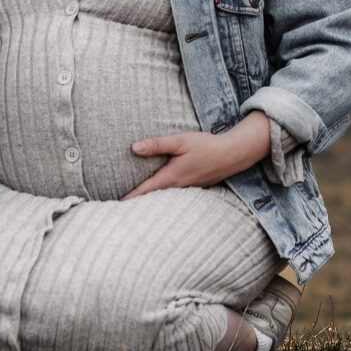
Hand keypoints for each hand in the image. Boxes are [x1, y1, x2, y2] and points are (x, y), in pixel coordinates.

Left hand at [122, 111, 271, 198]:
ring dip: (150, 200)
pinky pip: (175, 194)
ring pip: (164, 197)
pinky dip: (164, 196)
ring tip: (135, 204)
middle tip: (119, 209)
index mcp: (171, 176)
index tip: (115, 205)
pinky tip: (159, 195)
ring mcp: (188, 188)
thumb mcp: (179, 141)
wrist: (234, 154)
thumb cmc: (206, 146)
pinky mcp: (195, 186)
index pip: (145, 190)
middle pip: (153, 197)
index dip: (130, 197)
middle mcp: (178, 186)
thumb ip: (157, 144)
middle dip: (137, 203)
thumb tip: (134, 147)